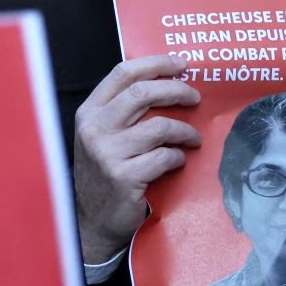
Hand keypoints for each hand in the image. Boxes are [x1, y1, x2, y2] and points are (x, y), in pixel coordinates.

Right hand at [73, 54, 202, 262]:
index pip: (123, 73)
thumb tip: (169, 84)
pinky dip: (178, 157)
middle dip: (176, 91)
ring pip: (160, 126)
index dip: (156, 64)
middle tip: (195, 98)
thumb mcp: (102, 137)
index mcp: (89, 112)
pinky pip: (164, 157)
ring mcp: (108, 153)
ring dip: (185, 131)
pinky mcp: (124, 177)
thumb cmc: (104, 174)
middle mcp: (95, 128)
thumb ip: (124, 112)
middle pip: (143, 93)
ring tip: (193, 138)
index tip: (182, 64)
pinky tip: (178, 161)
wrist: (91, 222)